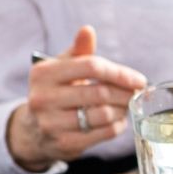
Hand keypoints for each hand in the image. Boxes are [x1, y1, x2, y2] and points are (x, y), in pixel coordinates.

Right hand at [6, 26, 147, 171]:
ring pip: (104, 114)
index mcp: (43, 73)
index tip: (139, 79)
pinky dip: (117, 126)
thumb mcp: (61, 69)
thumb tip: (87, 30)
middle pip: (100, 92)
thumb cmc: (55, 92)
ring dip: (123, 109)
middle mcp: (43, 98)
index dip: (120, 72)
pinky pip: (103, 133)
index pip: (91, 66)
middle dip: (126, 93)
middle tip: (138, 94)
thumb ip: (78, 51)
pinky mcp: (64, 143)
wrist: (33, 130)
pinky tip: (118, 120)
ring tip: (127, 105)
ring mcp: (52, 123)